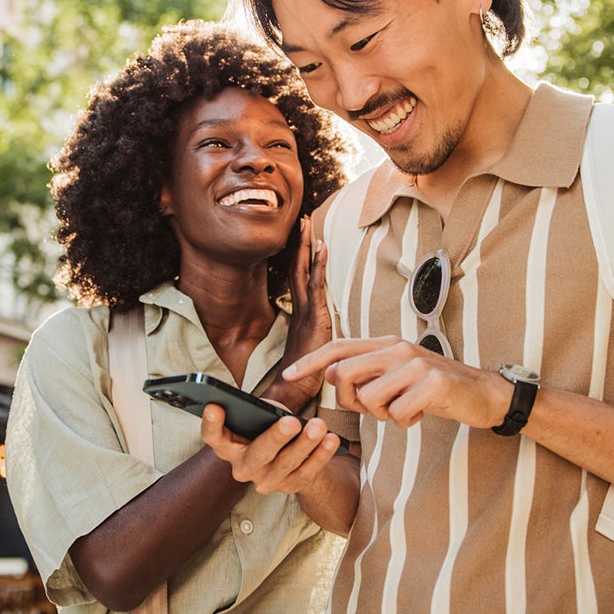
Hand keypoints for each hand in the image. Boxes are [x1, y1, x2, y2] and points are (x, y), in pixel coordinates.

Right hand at [200, 404, 341, 494]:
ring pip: (286, 464)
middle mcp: (242, 468)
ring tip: (319, 426)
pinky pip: (306, 473)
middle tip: (292, 422)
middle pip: (258, 454)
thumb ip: (258, 412)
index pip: (212, 436)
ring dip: (305, 444)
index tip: (214, 406)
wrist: (288, 456)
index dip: (210, 424)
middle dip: (276, 437)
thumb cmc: (267, 426)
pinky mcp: (288, 487)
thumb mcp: (259, 415)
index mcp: (227, 446)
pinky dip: (321, 456)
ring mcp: (265, 481)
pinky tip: (332, 440)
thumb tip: (272, 412)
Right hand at [264, 216, 329, 413]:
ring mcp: (305, 313)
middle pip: (297, 270)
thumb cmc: (303, 377)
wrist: (291, 392)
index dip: (301, 258)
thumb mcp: (313, 352)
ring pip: (303, 273)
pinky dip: (317, 265)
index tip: (302, 237)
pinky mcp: (313, 318)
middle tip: (302, 221)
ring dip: (306, 248)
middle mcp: (300, 310)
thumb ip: (317, 340)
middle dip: (299, 245)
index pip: (299, 280)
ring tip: (308, 226)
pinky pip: (315, 286)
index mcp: (300, 316)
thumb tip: (323, 337)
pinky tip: (321, 248)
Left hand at [284, 337, 508, 429]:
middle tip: (372, 409)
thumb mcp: (400, 376)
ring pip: (369, 398)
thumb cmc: (436, 388)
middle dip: (348, 400)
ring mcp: (416, 364)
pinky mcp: (432, 384)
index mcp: (388, 344)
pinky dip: (404, 422)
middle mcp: (398, 348)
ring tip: (404, 409)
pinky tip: (421, 414)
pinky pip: (396, 414)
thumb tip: (334, 378)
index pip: (339, 348)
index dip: (310, 361)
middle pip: (344, 373)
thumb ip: (370, 373)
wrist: (484, 394)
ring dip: (381, 414)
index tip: (288, 373)